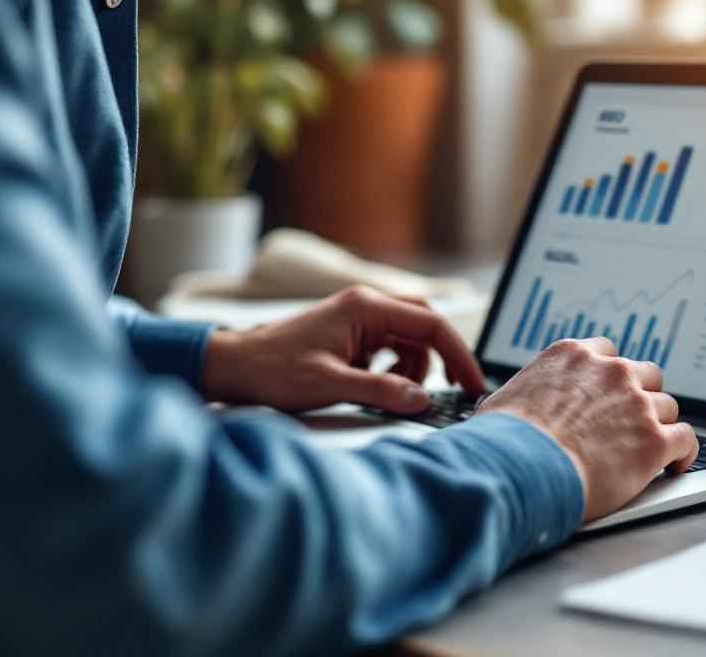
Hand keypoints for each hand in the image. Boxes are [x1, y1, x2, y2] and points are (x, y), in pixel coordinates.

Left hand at [202, 286, 484, 412]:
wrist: (233, 367)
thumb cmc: (272, 370)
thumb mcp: (329, 385)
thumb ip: (379, 391)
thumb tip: (421, 400)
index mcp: (365, 307)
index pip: (430, 324)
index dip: (458, 355)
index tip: (472, 383)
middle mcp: (365, 305)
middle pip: (424, 325)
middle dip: (444, 357)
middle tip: (458, 388)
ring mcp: (358, 318)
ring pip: (408, 338)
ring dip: (415, 366)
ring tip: (399, 393)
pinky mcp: (350, 334)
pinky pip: (389, 346)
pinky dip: (395, 368)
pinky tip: (379, 386)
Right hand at [477, 337, 697, 521]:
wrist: (523, 468)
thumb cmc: (505, 441)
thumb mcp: (501, 403)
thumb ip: (516, 397)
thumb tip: (493, 409)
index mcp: (575, 355)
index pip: (609, 353)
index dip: (612, 376)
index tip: (611, 391)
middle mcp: (611, 372)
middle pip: (646, 374)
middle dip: (641, 395)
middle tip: (633, 419)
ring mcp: (637, 404)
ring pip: (667, 406)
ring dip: (660, 424)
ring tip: (653, 445)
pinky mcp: (654, 440)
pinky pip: (686, 438)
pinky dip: (684, 451)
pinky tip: (677, 462)